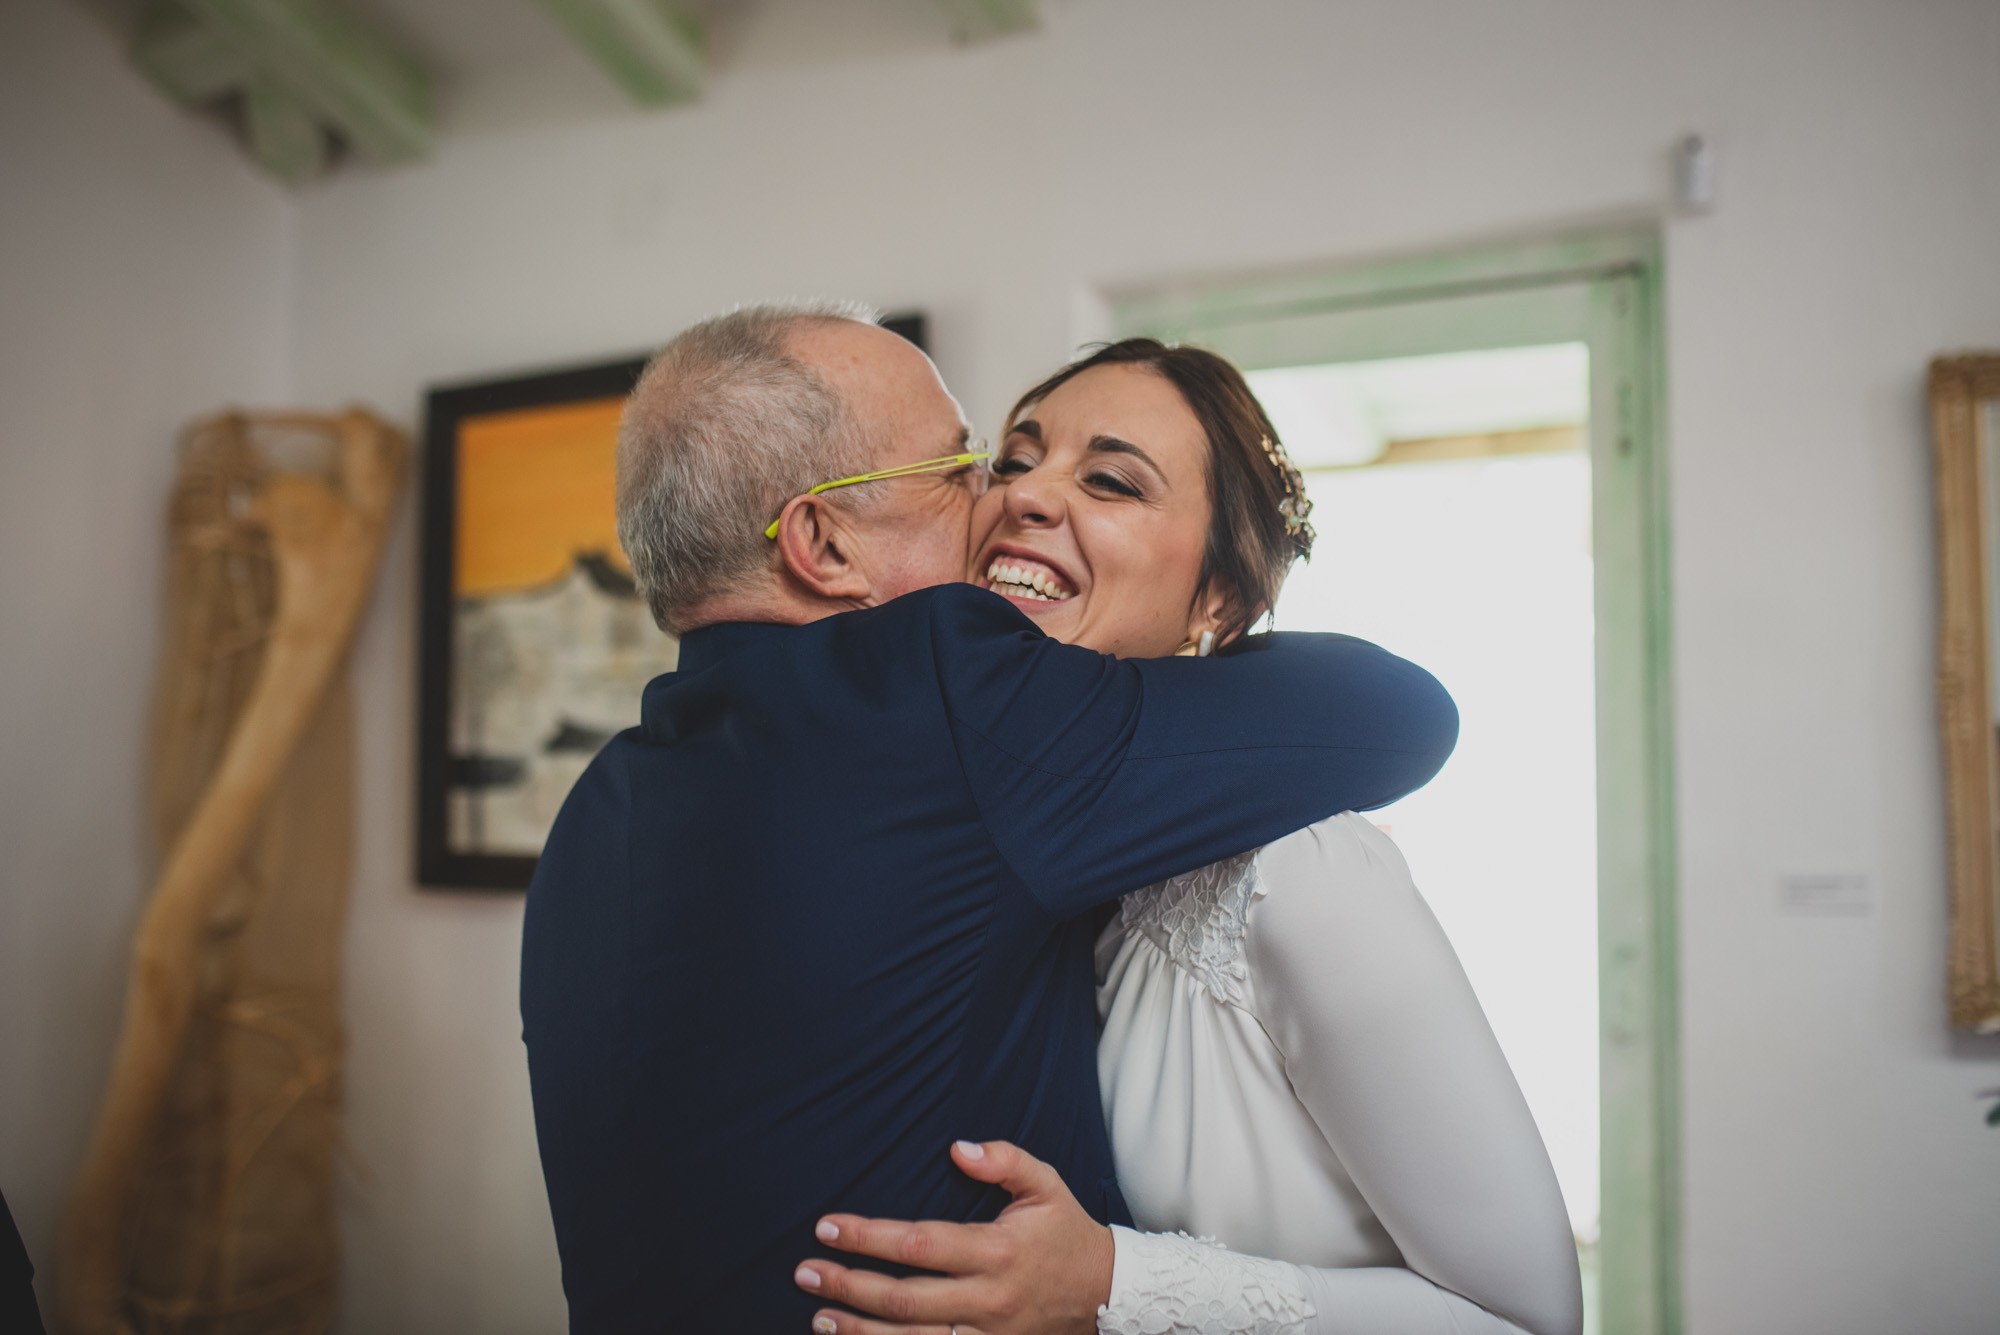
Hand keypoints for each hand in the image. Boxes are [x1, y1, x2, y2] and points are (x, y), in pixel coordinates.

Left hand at [794, 1139, 1112, 1334]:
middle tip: (805, 1272)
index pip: (920, 1244)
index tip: (827, 1226)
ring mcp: (988, 1334)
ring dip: (860, 1332)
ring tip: (819, 1317)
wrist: (1106, 1294)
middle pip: (905, 1300)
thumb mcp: (1046, 1185)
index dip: (869, 1238)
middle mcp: (988, 1298)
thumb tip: (958, 1148)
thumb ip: (1005, 1161)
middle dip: (849, 1286)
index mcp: (996, 1250)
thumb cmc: (1066, 1233)